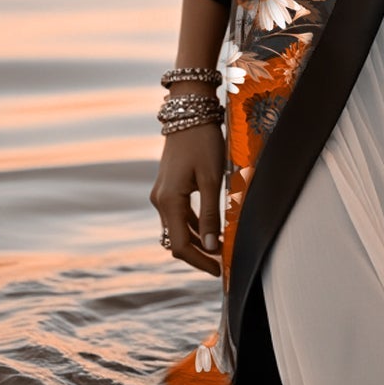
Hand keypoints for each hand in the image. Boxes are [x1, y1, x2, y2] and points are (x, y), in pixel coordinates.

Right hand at [150, 123, 224, 275]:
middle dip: (199, 255)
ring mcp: (162, 194)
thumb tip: (212, 247)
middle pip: (177, 240)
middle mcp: (160, 201)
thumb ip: (211, 214)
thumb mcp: (212, 178)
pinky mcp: (168, 187)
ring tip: (220, 251)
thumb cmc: (203, 142)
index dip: (200, 262)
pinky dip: (194, 226)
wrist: (189, 112)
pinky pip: (179, 215)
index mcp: (168, 201)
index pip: (180, 246)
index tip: (220, 271)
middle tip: (223, 264)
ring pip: (178, 229)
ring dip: (197, 242)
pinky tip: (211, 230)